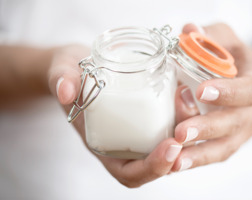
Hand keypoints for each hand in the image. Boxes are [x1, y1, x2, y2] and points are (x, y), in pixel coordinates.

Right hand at [48, 45, 181, 187]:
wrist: (78, 65)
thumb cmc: (71, 73)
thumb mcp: (62, 72)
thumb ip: (61, 79)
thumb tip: (65, 91)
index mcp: (104, 145)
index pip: (130, 173)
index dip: (152, 168)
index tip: (170, 147)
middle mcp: (124, 143)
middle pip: (157, 164)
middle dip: (177, 153)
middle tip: (188, 129)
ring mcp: (138, 129)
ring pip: (169, 145)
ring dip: (186, 133)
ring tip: (190, 106)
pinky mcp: (147, 114)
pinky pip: (170, 123)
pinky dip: (183, 115)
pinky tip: (186, 95)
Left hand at [171, 23, 251, 170]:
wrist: (249, 84)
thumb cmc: (235, 60)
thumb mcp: (227, 41)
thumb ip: (210, 36)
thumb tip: (188, 30)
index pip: (246, 90)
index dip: (227, 92)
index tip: (202, 91)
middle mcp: (251, 112)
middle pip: (233, 125)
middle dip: (206, 129)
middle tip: (181, 133)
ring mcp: (241, 132)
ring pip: (223, 148)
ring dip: (199, 156)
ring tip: (175, 162)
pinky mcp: (228, 143)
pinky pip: (214, 156)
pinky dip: (195, 161)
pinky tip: (173, 165)